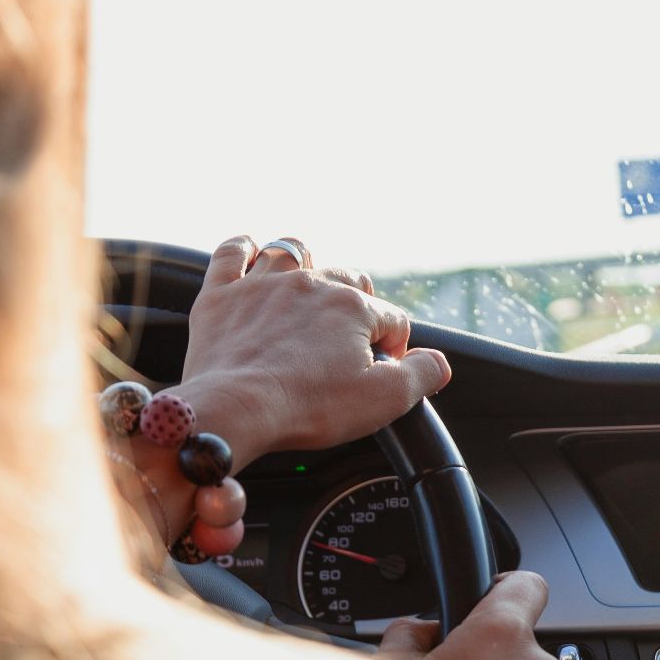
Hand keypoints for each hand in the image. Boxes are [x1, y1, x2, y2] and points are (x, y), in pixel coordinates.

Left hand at [176, 235, 451, 469]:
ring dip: (306, 265)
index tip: (381, 372)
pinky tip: (250, 253)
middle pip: (347, 278)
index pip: (391, 318)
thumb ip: (424, 375)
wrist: (234, 410)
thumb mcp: (385, 400)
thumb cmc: (309, 406)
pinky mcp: (221, 295)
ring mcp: (261, 285)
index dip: (393, 348)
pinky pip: (231, 253)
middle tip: (349, 338)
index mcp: (353, 308)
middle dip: (356, 303)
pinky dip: (243, 249)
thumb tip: (438, 362)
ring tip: (308, 288)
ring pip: (293, 252)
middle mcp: (311, 284)